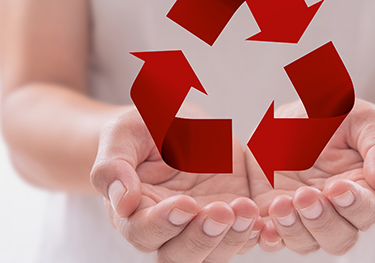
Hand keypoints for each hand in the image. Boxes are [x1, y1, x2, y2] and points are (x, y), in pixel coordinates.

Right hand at [90, 107, 261, 262]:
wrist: (175, 125)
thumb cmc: (141, 129)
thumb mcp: (122, 135)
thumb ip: (113, 166)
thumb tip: (122, 203)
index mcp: (132, 214)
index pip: (143, 232)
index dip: (163, 223)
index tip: (185, 203)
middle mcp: (165, 231)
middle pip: (179, 256)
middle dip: (202, 239)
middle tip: (222, 211)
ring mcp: (198, 229)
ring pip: (214, 254)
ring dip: (231, 238)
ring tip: (247, 210)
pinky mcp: (227, 221)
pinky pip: (241, 239)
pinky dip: (253, 234)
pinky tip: (261, 218)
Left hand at [246, 99, 374, 254]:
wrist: (299, 116)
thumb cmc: (340, 118)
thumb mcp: (365, 121)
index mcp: (365, 192)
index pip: (368, 212)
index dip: (354, 204)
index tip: (337, 187)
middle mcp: (338, 214)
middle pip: (339, 239)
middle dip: (322, 221)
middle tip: (305, 195)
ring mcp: (304, 218)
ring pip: (305, 242)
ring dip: (293, 229)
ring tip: (281, 204)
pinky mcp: (275, 215)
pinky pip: (272, 237)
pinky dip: (268, 236)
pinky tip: (263, 225)